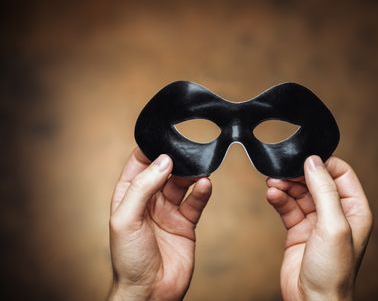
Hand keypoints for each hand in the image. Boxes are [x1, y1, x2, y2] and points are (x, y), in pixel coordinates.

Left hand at [108, 148, 211, 300]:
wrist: (150, 292)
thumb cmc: (129, 260)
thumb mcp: (126, 219)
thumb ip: (143, 188)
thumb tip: (163, 161)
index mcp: (129, 196)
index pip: (139, 164)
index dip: (150, 150)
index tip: (164, 138)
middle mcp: (149, 201)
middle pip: (164, 171)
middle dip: (176, 160)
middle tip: (188, 151)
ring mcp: (168, 212)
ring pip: (182, 184)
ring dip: (191, 173)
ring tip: (200, 165)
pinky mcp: (185, 223)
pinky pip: (195, 201)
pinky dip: (202, 191)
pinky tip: (205, 184)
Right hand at [266, 155, 372, 300]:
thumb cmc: (332, 271)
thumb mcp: (333, 225)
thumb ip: (324, 191)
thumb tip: (313, 162)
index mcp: (354, 209)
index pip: (341, 173)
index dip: (323, 164)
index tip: (304, 160)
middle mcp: (336, 213)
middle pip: (316, 181)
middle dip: (298, 174)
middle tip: (282, 171)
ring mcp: (316, 222)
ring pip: (299, 192)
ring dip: (286, 185)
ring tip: (272, 183)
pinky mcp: (298, 230)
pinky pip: (288, 207)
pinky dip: (279, 199)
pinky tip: (271, 195)